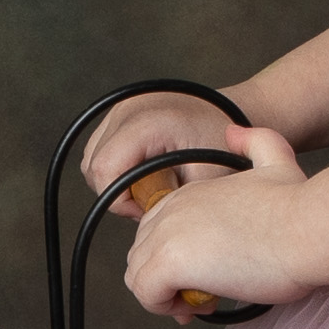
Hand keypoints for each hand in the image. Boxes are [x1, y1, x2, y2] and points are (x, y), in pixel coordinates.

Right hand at [73, 87, 240, 198]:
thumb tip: (146, 222)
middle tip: (152, 198)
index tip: (145, 209)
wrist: (236, 112)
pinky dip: (117, 166)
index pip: (104, 170)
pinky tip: (144, 170)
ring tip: (150, 183)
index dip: (119, 200)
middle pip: (94, 167)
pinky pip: (100, 148)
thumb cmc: (225, 143)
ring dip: (115, 179)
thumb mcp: (203, 178)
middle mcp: (128, 109)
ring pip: (92, 159)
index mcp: (147, 121)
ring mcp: (122, 107)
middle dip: (117, 193)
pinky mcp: (121, 110)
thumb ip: (169, 201)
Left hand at [114, 128, 302, 319]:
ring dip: (166, 296)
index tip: (208, 272)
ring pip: (138, 277)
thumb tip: (233, 133)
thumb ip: (255, 143)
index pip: (156, 232)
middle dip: (167, 279)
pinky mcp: (171, 263)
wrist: (309, 228)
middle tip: (206, 291)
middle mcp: (172, 210)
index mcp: (189, 194)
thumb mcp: (278, 162)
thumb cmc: (300, 206)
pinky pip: (146, 295)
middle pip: (142, 254)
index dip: (176, 258)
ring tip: (204, 300)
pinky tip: (202, 305)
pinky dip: (166, 307)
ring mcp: (167, 235)